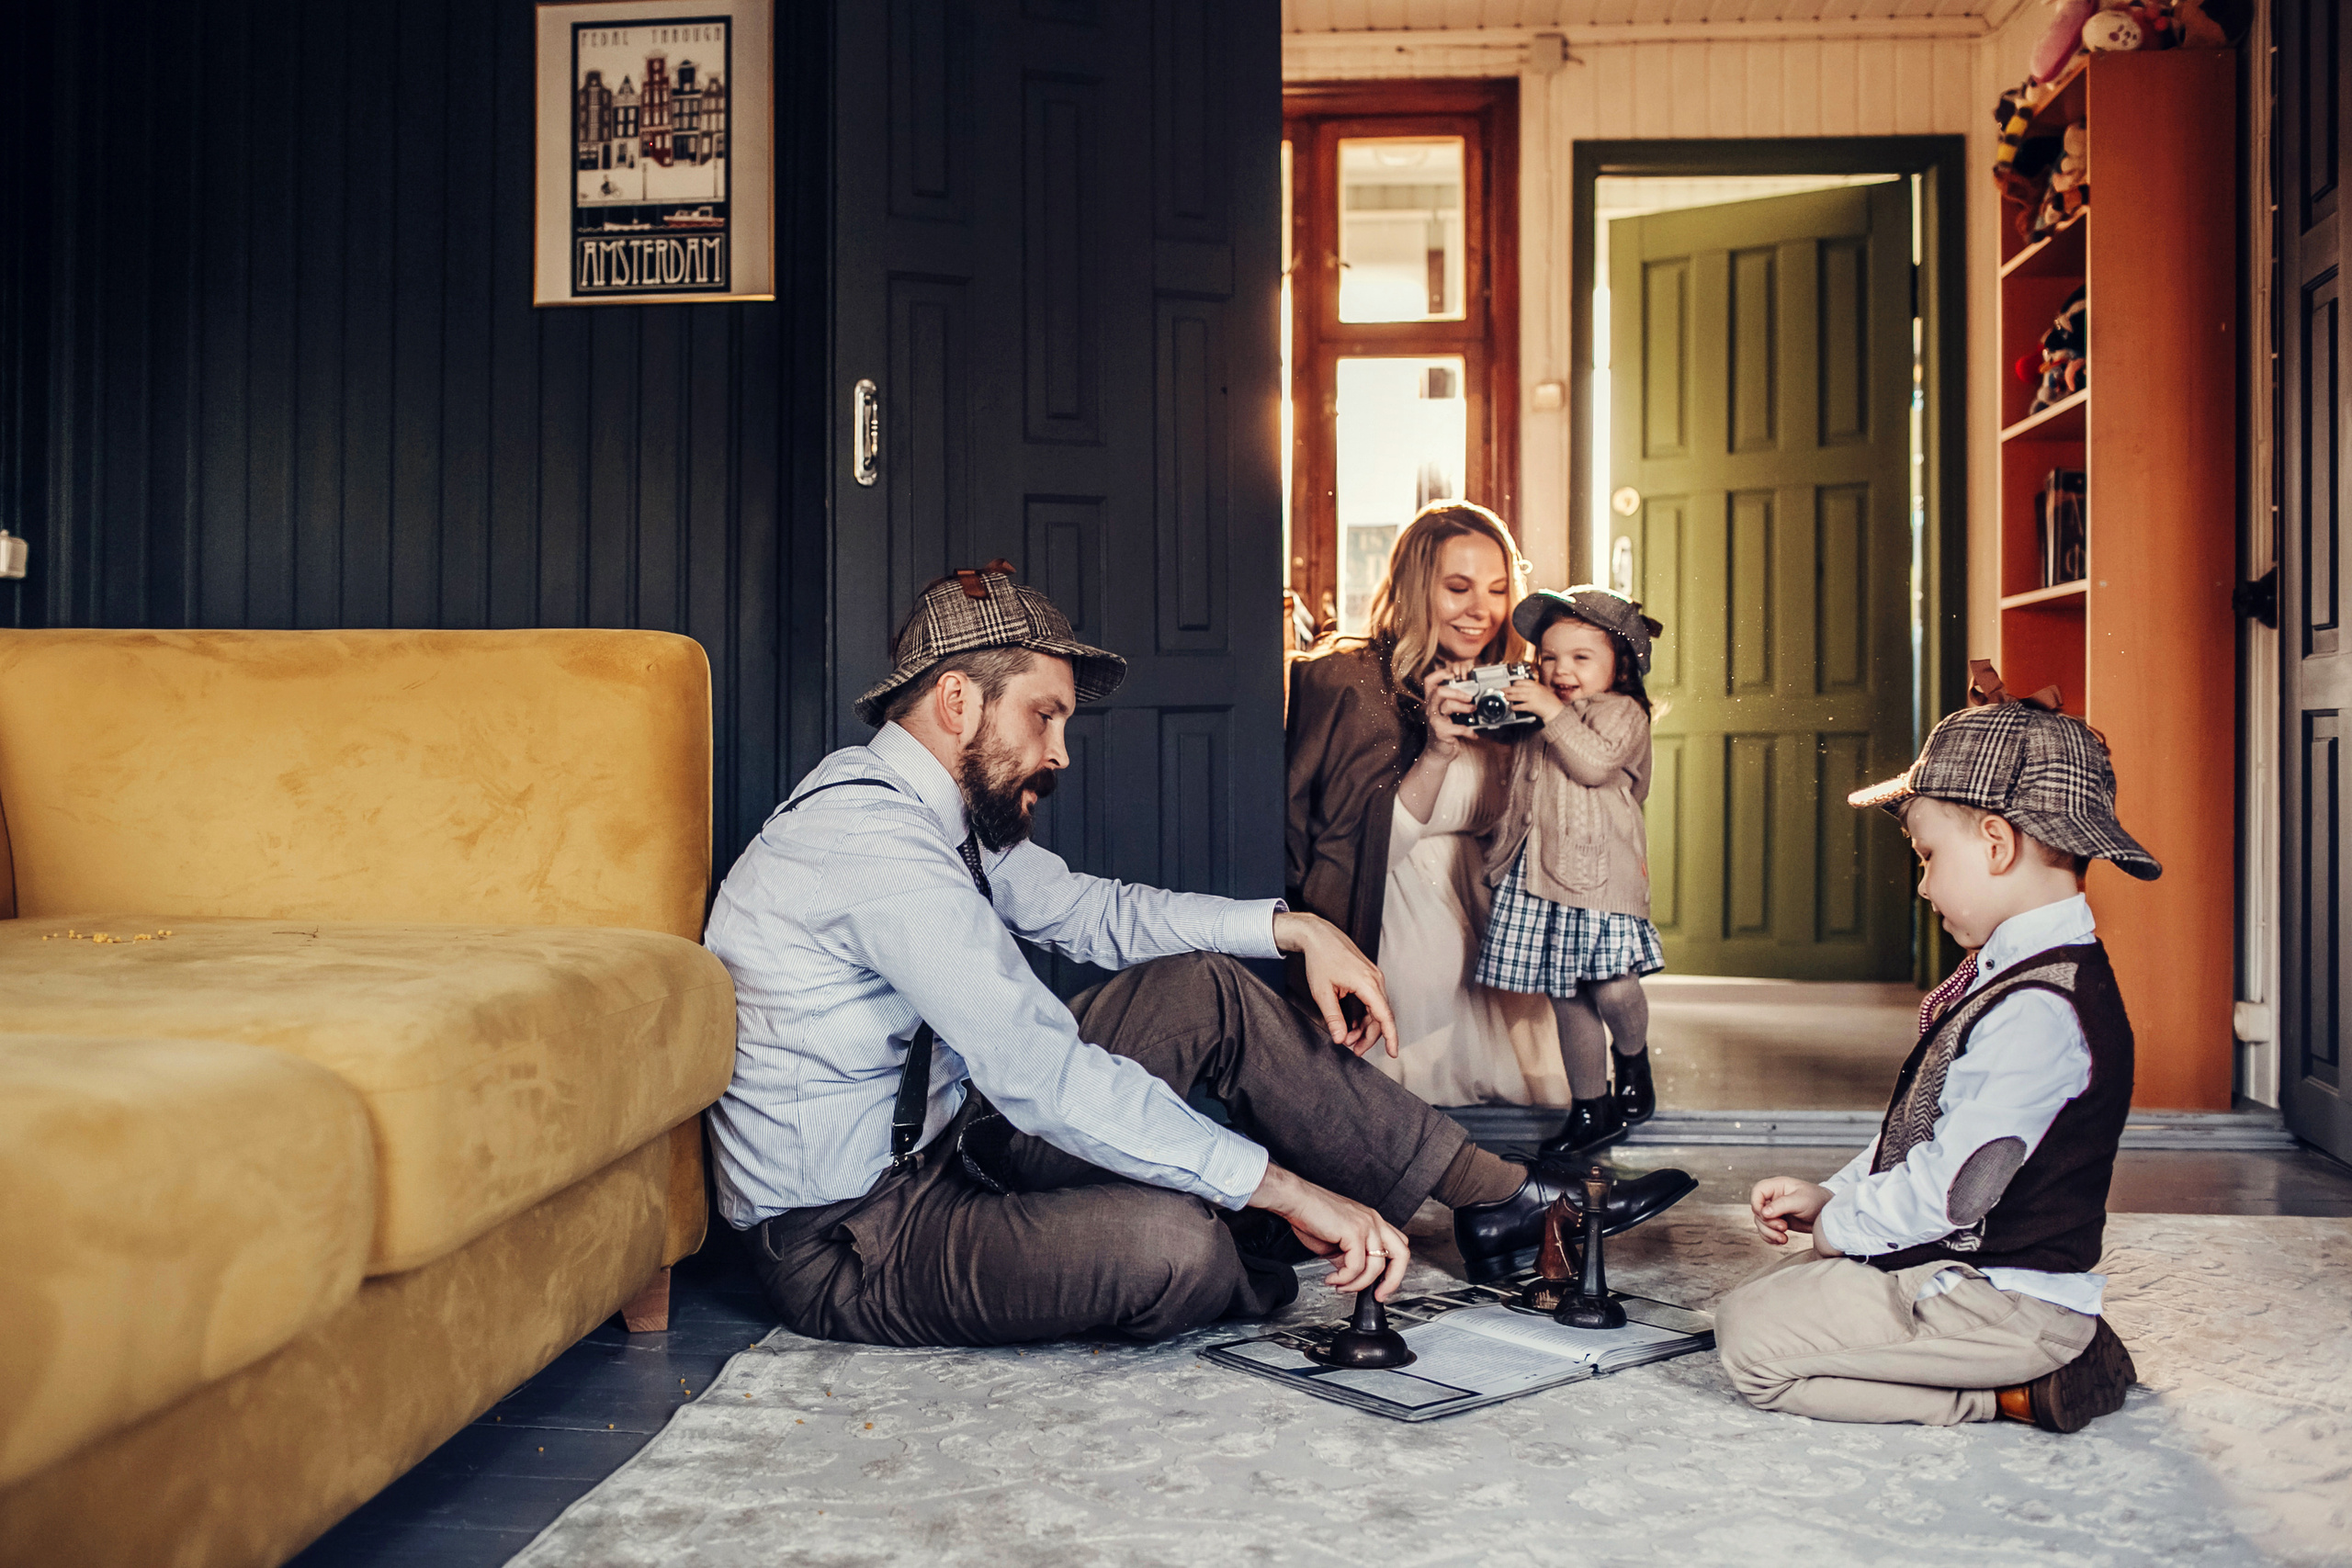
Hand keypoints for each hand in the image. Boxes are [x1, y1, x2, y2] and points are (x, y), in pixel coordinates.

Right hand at [1250, 1163, 1411, 1299]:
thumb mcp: (1337, 1242)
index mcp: (1373, 1221)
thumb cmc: (1311, 1216)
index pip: (1398, 1247)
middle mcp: (1374, 1221)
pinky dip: (1344, 1279)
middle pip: (1401, 1255)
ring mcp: (1366, 1225)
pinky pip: (1356, 1266)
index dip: (1394, 1271)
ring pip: (1377, 1266)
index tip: (1382, 1287)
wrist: (1296, 1201)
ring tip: (1341, 1286)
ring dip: (1357, 1284)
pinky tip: (1332, 1279)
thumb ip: (1350, 1257)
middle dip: (1392, 1281)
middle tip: (1378, 1296)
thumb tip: (1353, 1277)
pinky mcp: (1354, 1231)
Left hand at [1273, 910, 1398, 1056]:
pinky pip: (1372, 1001)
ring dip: (1365, 1027)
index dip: (1390, 1036)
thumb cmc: (1320, 958)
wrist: (1318, 935)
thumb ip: (1333, 1017)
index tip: (1393, 1053)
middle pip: (1380, 1017)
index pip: (1384, 1016)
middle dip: (1368, 1037)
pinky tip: (1351, 1025)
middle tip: (1354, 1049)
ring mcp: (1373, 977)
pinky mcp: (1368, 976)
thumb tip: (1340, 1038)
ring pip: (1376, 1010)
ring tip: (1349, 1039)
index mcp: (1367, 983)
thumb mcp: (1322, 992)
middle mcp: (1375, 980)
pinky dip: (1363, 1015)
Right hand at [1420, 668, 1475, 755]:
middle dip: (1457, 692)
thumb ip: (1453, 701)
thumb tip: (1472, 691)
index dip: (1440, 674)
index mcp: (1431, 702)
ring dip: (1464, 707)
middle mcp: (1430, 709)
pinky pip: (1458, 727)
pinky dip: (1469, 730)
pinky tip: (1473, 734)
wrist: (1439, 752)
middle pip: (1439, 691)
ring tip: (1473, 710)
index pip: (1429, 682)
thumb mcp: (1446, 713)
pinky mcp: (1441, 733)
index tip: (1453, 674)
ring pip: (1447, 706)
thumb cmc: (1445, 730)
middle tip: (1469, 698)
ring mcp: (1434, 721)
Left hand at [1505, 678, 1565, 723]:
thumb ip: (1532, 688)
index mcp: (1535, 685)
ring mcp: (1532, 698)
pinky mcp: (1531, 706)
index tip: (1510, 685)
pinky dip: (1515, 707)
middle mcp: (1532, 690)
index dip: (1514, 684)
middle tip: (1502, 690)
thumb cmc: (1549, 700)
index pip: (1521, 682)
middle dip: (1508, 689)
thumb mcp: (1541, 690)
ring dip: (1509, 697)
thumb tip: (1520, 689)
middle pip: (1517, 688)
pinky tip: (1512, 707)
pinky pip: (1520, 706)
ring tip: (1505, 697)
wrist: (1555, 709)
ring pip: (1517, 696)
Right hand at [1749, 1176, 1833, 1245]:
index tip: (1765, 1215)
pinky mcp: (1778, 1223)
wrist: (1829, 1216)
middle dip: (1768, 1223)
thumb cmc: (1817, 1200)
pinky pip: (1766, 1231)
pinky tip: (1782, 1240)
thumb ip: (1781, 1205)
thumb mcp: (1800, 1201)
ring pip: (1760, 1223)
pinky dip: (1771, 1238)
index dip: (1756, 1203)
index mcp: (1777, 1186)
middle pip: (1757, 1210)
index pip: (1757, 1191)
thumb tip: (1763, 1213)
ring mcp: (1775, 1211)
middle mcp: (1773, 1198)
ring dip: (1769, 1233)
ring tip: (1783, 1238)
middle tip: (1784, 1227)